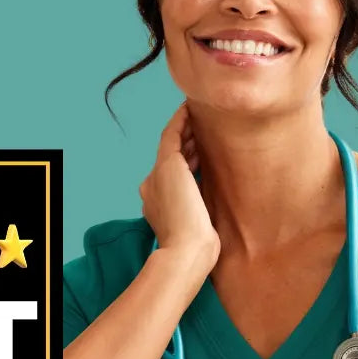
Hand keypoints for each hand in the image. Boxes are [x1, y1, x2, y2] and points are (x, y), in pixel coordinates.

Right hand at [139, 103, 219, 271]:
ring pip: (171, 143)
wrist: (186, 251)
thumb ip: (196, 211)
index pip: (172, 174)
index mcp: (156, 201)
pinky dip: (181, 121)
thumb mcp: (195, 225)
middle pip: (170, 156)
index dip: (186, 158)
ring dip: (185, 127)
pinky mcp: (166, 165)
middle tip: (202, 125)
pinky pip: (172, 134)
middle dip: (187, 142)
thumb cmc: (196, 247)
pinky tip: (191, 108)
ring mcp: (157, 174)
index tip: (200, 148)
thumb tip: (206, 205)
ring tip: (198, 112)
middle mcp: (151, 185)